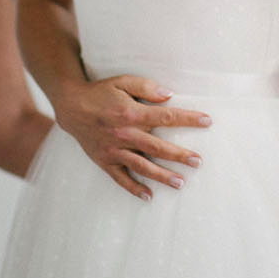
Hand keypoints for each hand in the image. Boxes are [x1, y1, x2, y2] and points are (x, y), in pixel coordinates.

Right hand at [52, 75, 211, 200]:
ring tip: (180, 183)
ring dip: (162, 176)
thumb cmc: (100, 92)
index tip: (207, 121)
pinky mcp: (105, 161)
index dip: (188, 119)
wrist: (71, 106)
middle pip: (158, 147)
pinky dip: (134, 188)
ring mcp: (114, 150)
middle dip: (180, 155)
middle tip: (198, 162)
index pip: (166, 117)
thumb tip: (169, 95)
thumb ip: (146, 86)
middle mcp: (124, 134)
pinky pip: (121, 178)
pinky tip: (149, 196)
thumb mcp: (122, 81)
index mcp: (131, 113)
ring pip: (143, 166)